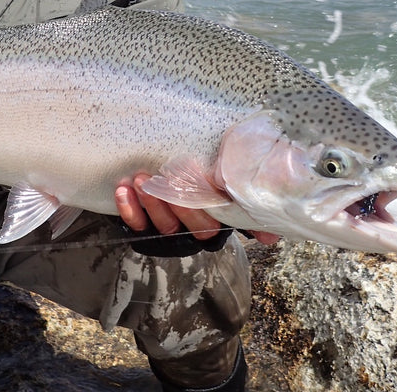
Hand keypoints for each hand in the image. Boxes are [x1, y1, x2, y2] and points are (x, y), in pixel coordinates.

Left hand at [115, 172, 281, 247]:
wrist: (162, 160)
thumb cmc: (203, 167)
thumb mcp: (226, 177)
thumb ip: (247, 201)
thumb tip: (273, 235)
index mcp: (218, 216)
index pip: (217, 222)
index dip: (209, 208)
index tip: (202, 183)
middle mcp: (195, 227)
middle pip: (191, 227)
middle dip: (176, 203)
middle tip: (162, 179)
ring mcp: (169, 227)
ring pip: (163, 227)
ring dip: (151, 203)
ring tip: (140, 179)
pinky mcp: (143, 224)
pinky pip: (136, 224)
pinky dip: (129, 209)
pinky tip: (123, 190)